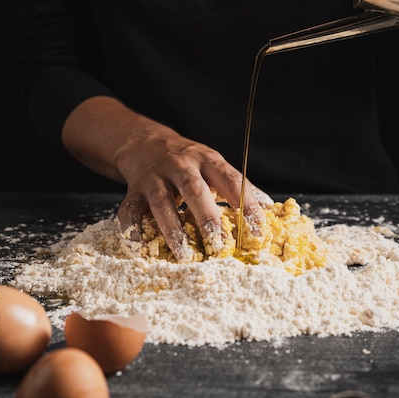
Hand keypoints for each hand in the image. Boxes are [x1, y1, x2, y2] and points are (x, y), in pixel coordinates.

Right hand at [62, 96, 272, 260]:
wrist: (145, 143)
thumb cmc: (188, 162)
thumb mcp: (213, 164)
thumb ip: (237, 185)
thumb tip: (269, 207)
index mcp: (207, 159)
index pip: (231, 180)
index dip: (246, 205)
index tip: (257, 231)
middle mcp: (180, 166)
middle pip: (194, 190)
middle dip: (207, 217)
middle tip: (218, 244)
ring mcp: (154, 177)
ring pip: (161, 202)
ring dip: (173, 229)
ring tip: (184, 254)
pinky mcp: (133, 190)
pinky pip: (129, 211)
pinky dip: (132, 231)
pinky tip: (140, 249)